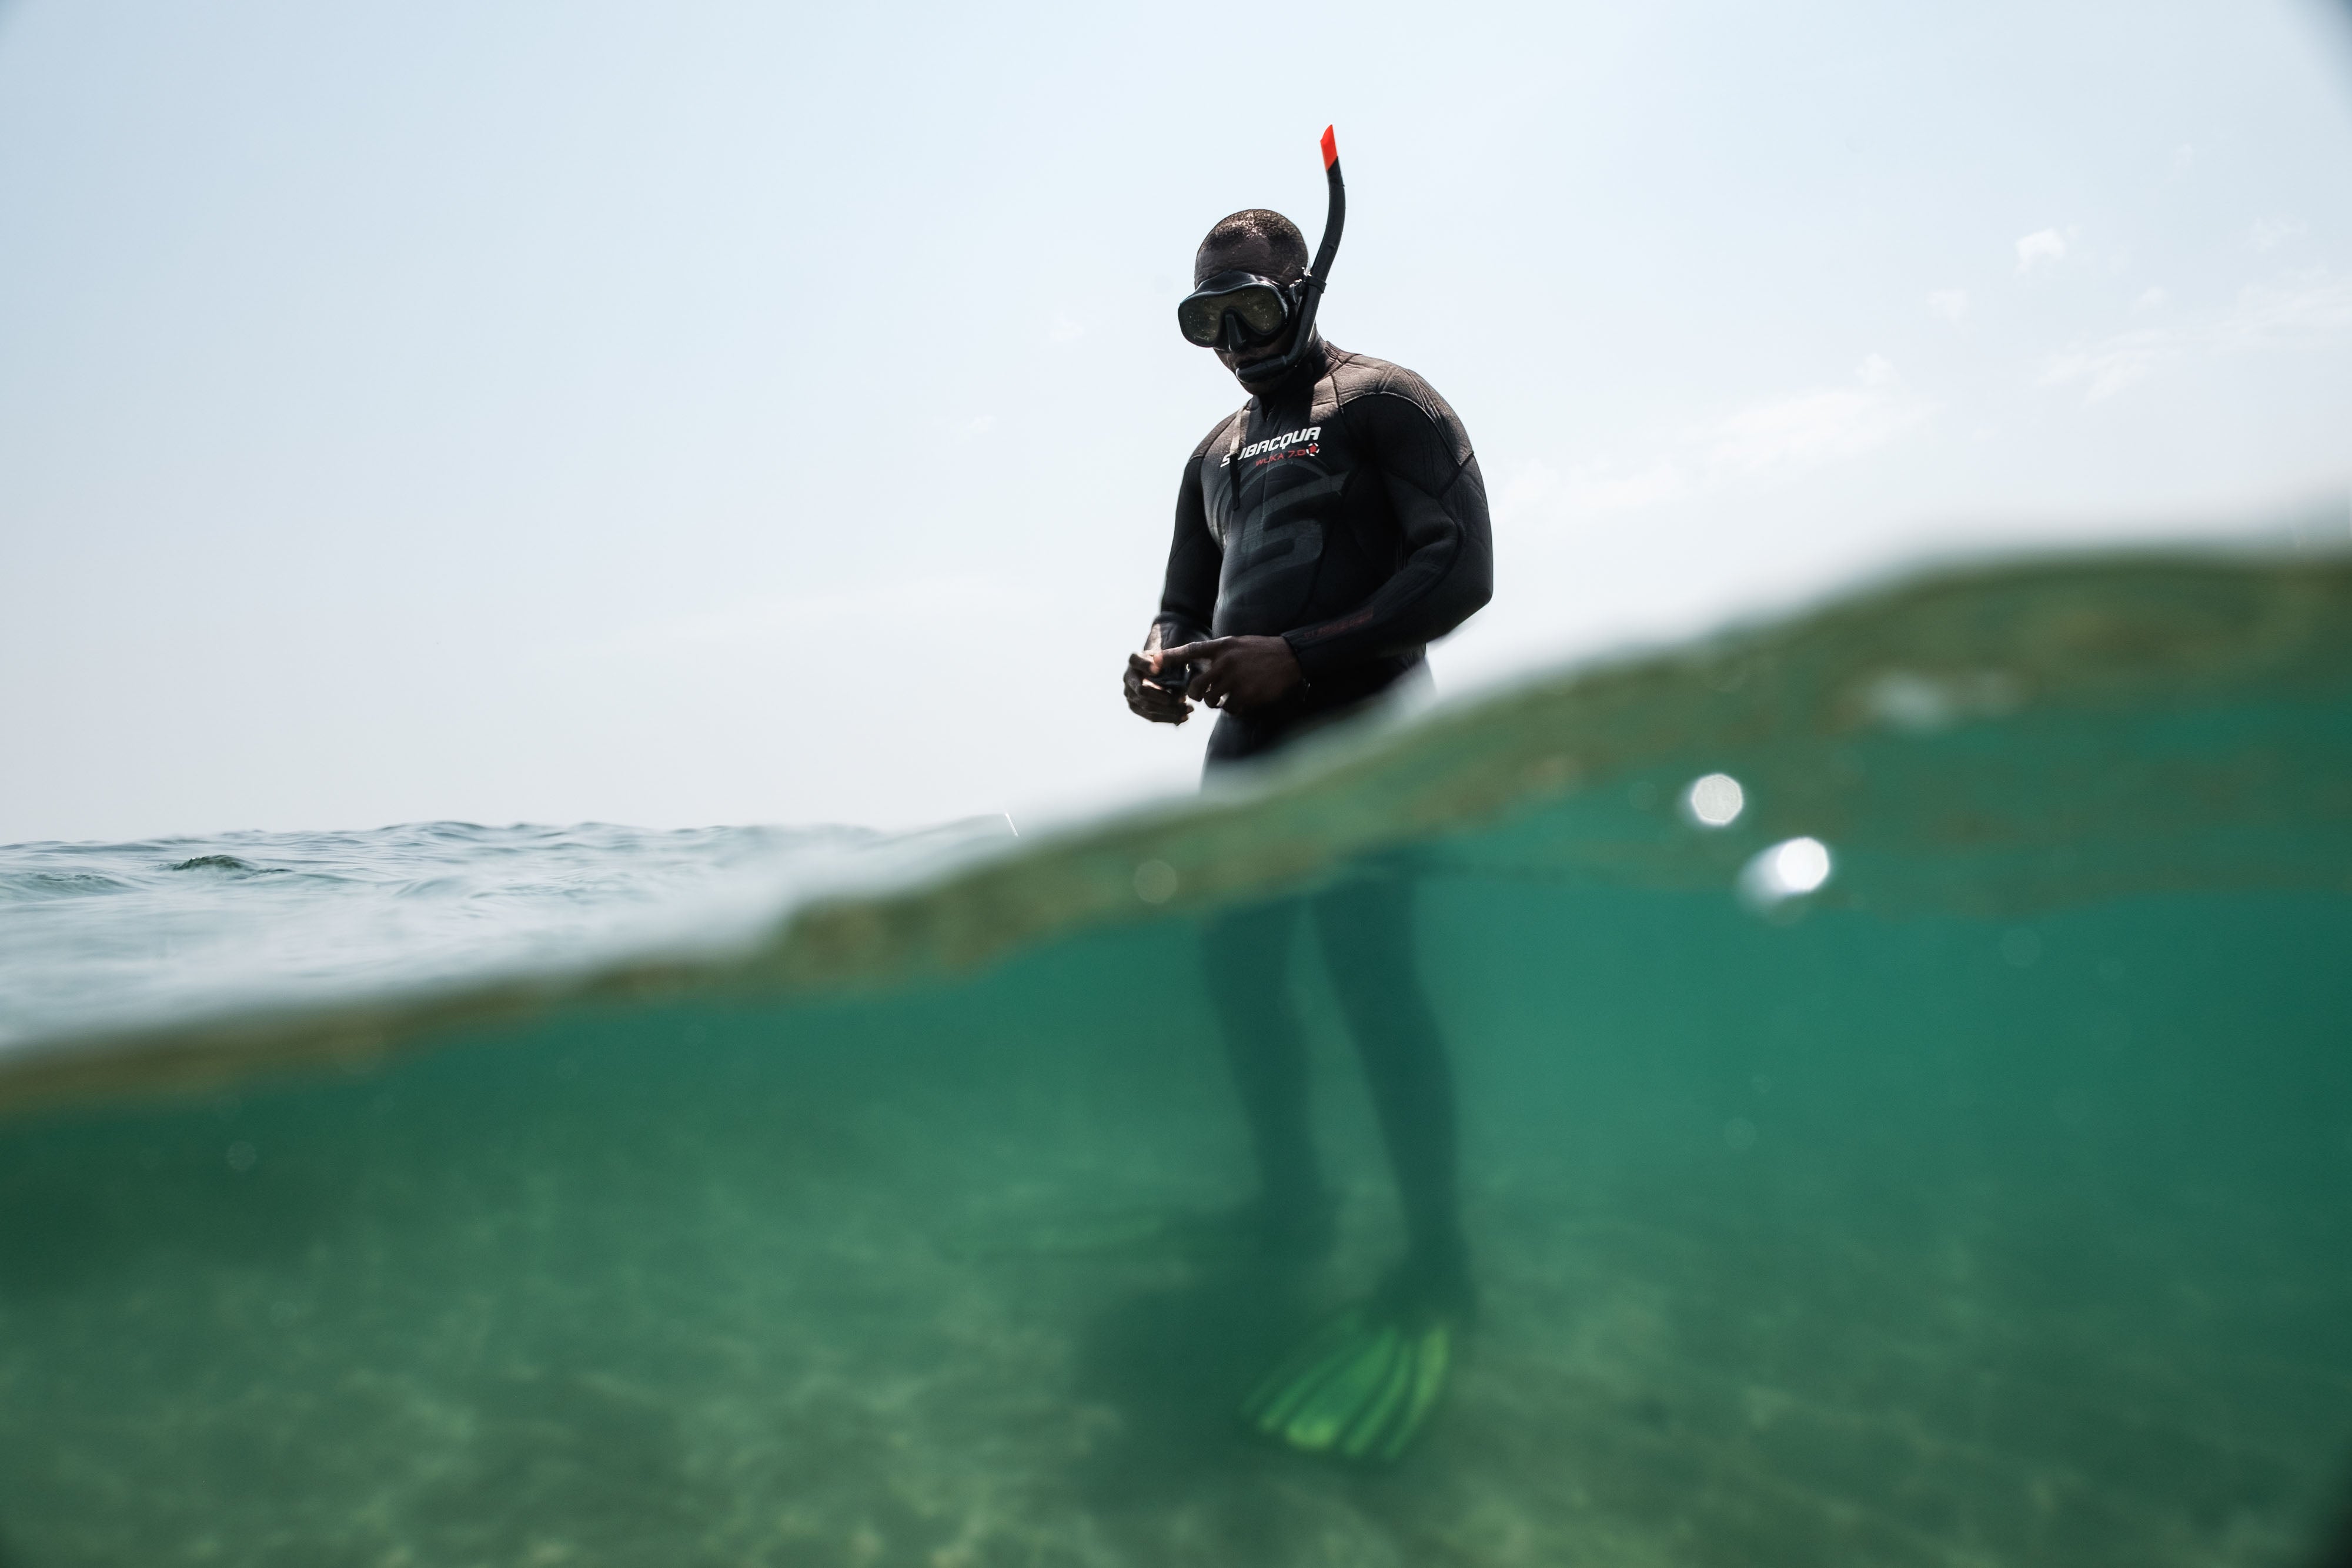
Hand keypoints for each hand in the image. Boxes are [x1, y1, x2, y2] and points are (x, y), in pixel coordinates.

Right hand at [1125, 651, 1194, 724]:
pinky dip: (1168, 718)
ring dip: (1169, 711)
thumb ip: (1167, 659)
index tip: (1157, 670)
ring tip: (1188, 709)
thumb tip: (1159, 669)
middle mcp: (1128, 677)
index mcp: (1134, 660)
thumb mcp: (1167, 656)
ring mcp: (1129, 694)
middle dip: (1165, 697)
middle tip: (1184, 698)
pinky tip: (1183, 717)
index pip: (1136, 661)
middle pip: (1143, 691)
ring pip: (1148, 707)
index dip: (1146, 666)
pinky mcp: (1135, 707)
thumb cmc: (1166, 661)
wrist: (1157, 670)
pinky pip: (1151, 716)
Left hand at [1159, 635, 1303, 713]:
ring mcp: (1236, 680)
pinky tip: (1242, 701)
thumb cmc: (1261, 650)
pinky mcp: (1247, 695)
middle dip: (1196, 694)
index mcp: (1222, 647)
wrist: (1290, 657)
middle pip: (1196, 686)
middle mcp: (1226, 663)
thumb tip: (1200, 668)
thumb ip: (1218, 654)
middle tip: (1204, 695)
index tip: (1153, 662)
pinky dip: (1233, 708)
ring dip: (1215, 703)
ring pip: (1211, 700)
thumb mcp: (1237, 644)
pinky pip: (1229, 709)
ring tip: (1226, 697)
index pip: (1190, 651)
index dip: (1170, 657)